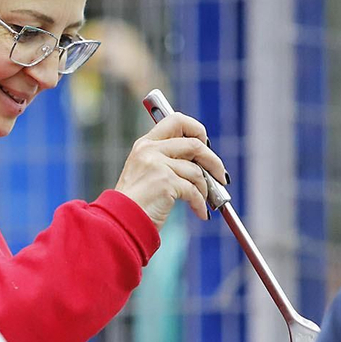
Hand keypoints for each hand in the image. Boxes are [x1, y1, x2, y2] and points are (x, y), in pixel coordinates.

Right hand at [114, 111, 227, 228]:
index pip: (176, 120)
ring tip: (203, 202)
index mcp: (145, 144)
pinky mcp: (165, 182)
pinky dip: (200, 204)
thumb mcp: (146, 173)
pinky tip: (200, 212)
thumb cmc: (135, 203)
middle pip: (195, 143)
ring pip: (197, 171)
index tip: (205, 144)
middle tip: (220, 176)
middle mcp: (150, 150)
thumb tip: (203, 161)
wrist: (120, 222)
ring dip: (205, 189)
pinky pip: (194, 191)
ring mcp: (157, 164)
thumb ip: (167, 160)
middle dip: (213, 161)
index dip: (197, 129)